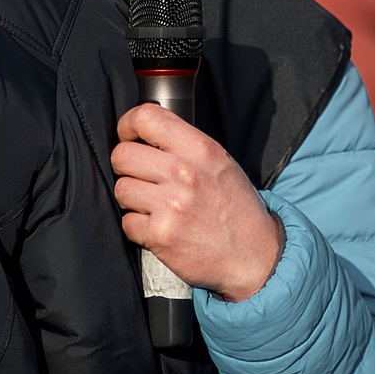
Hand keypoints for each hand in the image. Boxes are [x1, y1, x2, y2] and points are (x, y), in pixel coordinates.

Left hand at [114, 103, 283, 303]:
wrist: (253, 255)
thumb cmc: (236, 209)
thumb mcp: (221, 163)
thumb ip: (185, 145)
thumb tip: (145, 135)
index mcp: (200, 148)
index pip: (145, 117)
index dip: (128, 126)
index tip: (129, 137)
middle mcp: (184, 172)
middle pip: (122, 155)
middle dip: (126, 167)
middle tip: (143, 178)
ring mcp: (171, 204)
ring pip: (121, 189)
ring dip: (132, 199)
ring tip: (155, 205)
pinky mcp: (160, 234)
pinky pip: (127, 221)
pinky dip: (138, 227)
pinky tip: (159, 226)